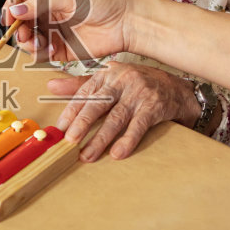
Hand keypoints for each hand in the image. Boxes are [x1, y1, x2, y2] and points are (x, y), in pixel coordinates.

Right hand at [5, 0, 132, 63]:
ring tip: (40, 43)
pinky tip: (52, 49)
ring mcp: (52, 32)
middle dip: (18, 30)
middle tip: (25, 35)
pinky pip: (40, 55)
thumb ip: (39, 4)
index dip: (10, 9)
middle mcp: (46, 13)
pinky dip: (40, 54)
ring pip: (27, 41)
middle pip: (20, 23)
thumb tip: (14, 11)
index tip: (9, 19)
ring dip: (28, 43)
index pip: (19, 1)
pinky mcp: (60, 50)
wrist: (124, 22)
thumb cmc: (100, 1)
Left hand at [48, 62, 197, 161]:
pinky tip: (117, 153)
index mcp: (107, 74)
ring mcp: (139, 93)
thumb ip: (81, 85)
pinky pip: (138, 126)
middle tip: (69, 142)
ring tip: (88, 155)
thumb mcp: (111, 80)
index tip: (60, 129)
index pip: (84, 93)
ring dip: (101, 139)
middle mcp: (122, 81)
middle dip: (82, 124)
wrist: (179, 89)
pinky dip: (127, 140)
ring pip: (115, 118)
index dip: (71, 112)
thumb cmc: (141, 84)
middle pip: (97, 105)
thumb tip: (51, 87)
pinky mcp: (154, 106)